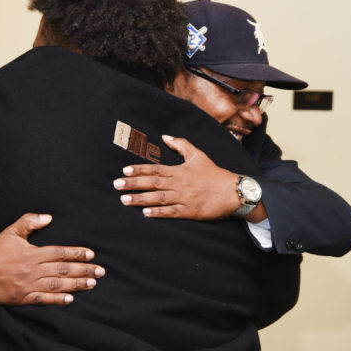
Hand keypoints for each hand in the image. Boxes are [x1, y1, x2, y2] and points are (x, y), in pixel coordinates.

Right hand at [0, 213, 103, 305]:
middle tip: (101, 272)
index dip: (76, 253)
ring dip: (76, 284)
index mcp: (32, 253)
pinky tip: (70, 299)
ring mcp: (27, 285)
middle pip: (62, 269)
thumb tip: (48, 217)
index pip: (59, 252)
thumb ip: (29, 222)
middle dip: (84, 270)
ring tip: (92, 284)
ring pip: (56, 285)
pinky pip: (42, 300)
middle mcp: (32, 269)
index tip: (91, 254)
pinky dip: (57, 300)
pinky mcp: (22, 298)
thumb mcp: (11, 232)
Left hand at [113, 135, 245, 219]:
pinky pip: (171, 212)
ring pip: (158, 198)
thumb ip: (181, 145)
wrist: (233, 191)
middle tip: (117, 185)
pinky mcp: (189, 211)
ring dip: (140, 199)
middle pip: (153, 183)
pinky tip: (145, 213)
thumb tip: (165, 137)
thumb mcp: (198, 155)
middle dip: (133, 184)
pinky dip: (158, 213)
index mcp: (180, 170)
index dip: (139, 169)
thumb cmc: (215, 173)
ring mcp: (184, 198)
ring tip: (124, 200)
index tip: (124, 170)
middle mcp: (179, 184)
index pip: (155, 169)